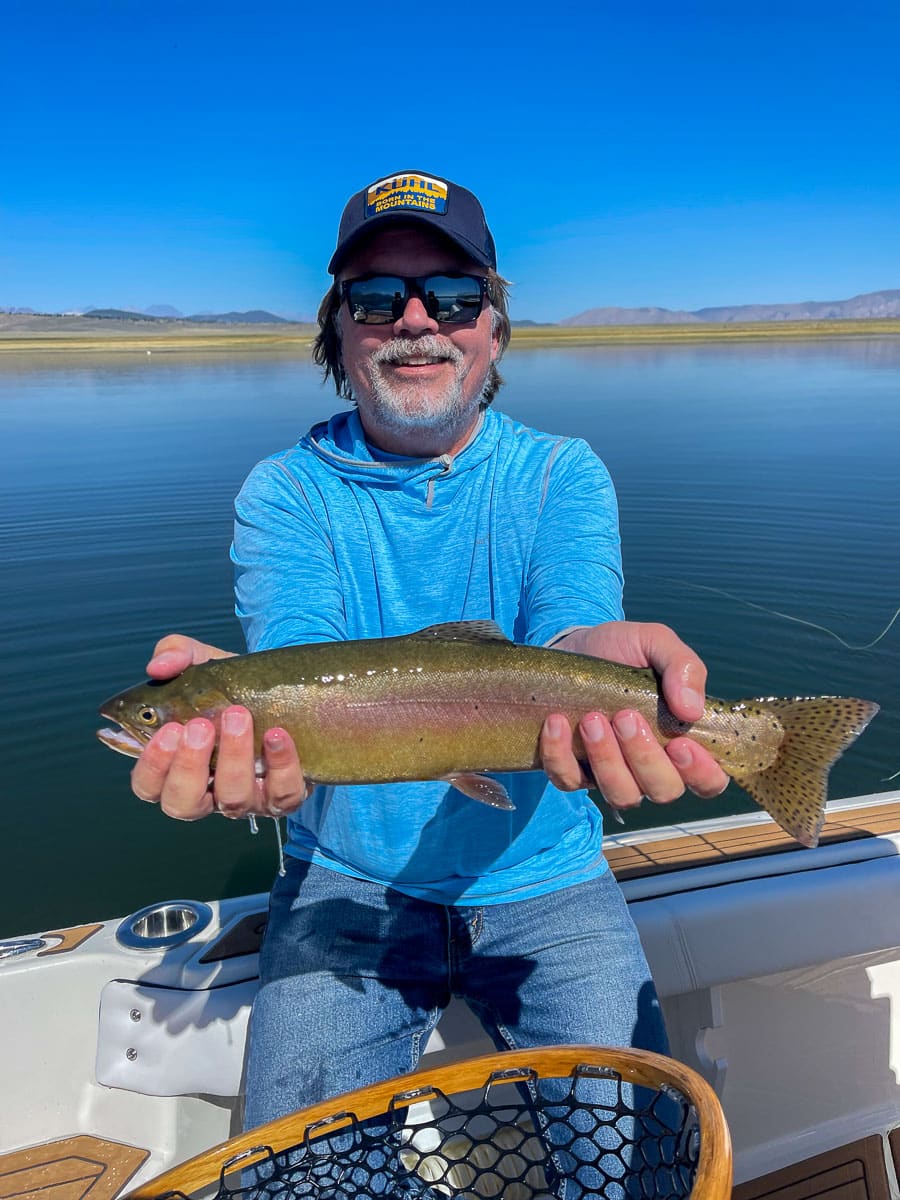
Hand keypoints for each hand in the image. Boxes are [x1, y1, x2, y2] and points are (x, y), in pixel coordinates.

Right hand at [130, 635, 306, 820]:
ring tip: (238, 715)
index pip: (148, 785)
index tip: (167, 729)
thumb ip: (175, 655)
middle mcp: (207, 792)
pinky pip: (282, 794)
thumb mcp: (202, 663)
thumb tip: (158, 666)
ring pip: (232, 800)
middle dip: (189, 767)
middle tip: (200, 725)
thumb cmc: (230, 686)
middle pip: (183, 804)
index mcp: (176, 768)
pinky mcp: (283, 796)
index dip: (152, 766)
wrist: (283, 689)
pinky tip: (277, 734)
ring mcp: (246, 798)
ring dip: (234, 758)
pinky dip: (281, 765)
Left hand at [539, 621, 728, 810]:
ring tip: (591, 719)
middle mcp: (651, 766)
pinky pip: (568, 781)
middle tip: (624, 716)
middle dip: (644, 757)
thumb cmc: (624, 650)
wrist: (573, 644)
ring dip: (606, 760)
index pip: (709, 781)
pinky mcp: (573, 771)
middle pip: (663, 791)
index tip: (680, 744)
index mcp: (682, 741)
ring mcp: (612, 773)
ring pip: (621, 794)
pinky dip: (559, 756)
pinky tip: (555, 723)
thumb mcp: (656, 643)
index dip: (700, 773)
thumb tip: (692, 710)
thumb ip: (684, 667)